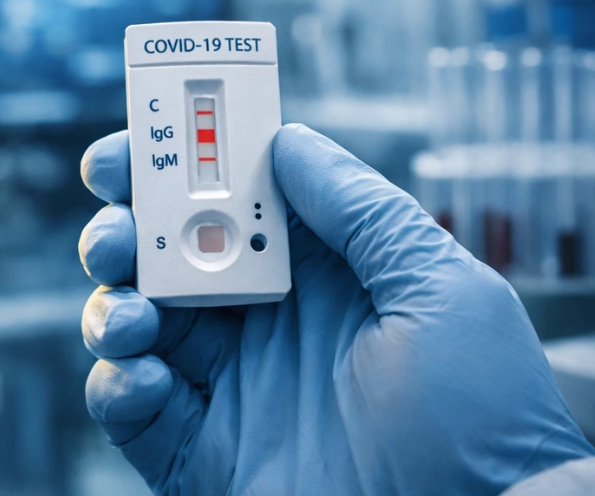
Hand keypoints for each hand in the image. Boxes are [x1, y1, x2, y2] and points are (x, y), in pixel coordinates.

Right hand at [78, 124, 594, 494]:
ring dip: (112, 305)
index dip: (173, 165)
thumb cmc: (482, 417)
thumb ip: (362, 212)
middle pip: (162, 254)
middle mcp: (262, 320)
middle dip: (122, 230)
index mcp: (315, 272)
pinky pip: (128, 409)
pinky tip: (147, 380)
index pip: (228, 198)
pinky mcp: (199, 452)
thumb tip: (287, 140)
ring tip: (134, 315)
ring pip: (132, 322)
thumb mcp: (440, 291)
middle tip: (116, 235)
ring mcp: (227, 386)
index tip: (133, 145)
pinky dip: (116, 384)